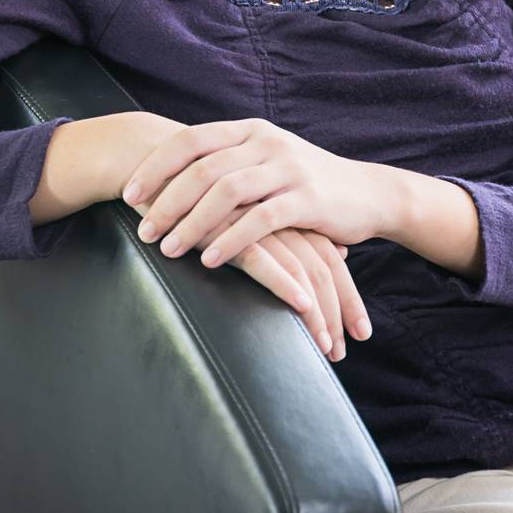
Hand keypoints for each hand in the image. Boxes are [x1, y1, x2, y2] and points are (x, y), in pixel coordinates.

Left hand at [121, 116, 388, 260]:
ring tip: (168, 249)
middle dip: (166, 200)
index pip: (191, 140)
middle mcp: (265, 143)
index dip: (155, 165)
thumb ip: (226, 164)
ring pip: (227, 192)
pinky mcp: (307, 200)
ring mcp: (288, 169)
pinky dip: (230, 240)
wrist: (367, 194)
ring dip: (192, 222)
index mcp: (248, 131)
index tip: (126, 194)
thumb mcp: (265, 161)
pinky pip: (260, 220)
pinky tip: (209, 260)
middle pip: (203, 167)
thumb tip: (170, 179)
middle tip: (142, 229)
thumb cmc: (304, 184)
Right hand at [130, 198, 366, 358]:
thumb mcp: (252, 212)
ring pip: (301, 266)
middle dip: (340, 311)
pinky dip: (283, 282)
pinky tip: (300, 305)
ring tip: (325, 348)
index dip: (347, 295)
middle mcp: (278, 210)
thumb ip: (291, 230)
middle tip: (344, 353)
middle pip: (324, 265)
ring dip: (315, 312)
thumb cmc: (208, 192)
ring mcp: (255, 216)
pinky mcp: (227, 223)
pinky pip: (261, 256)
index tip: (359, 333)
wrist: (153, 159)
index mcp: (286, 206)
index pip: (330, 256)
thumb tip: (339, 254)